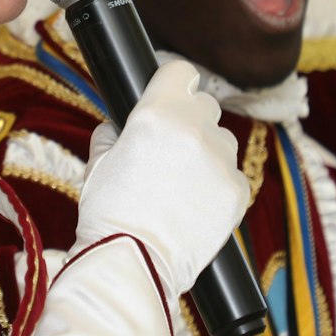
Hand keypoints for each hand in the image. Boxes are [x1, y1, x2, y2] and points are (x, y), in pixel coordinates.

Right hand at [71, 60, 249, 293]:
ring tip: (182, 185)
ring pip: (222, 140)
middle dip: (189, 120)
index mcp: (157, 114)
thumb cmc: (109, 214)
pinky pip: (232, 175)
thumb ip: (113, 134)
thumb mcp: (97, 163)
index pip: (180, 71)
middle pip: (204, 104)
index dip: (171, 83)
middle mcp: (195, 129)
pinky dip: (218, 185)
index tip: (166, 95)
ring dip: (206, 152)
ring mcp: (221, 160)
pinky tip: (195, 206)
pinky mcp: (238, 190)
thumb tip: (121, 126)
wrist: (136, 264)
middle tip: (169, 150)